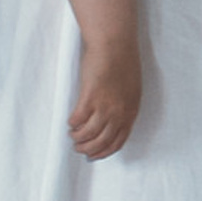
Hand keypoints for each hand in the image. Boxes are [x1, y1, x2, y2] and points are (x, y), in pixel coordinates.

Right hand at [68, 34, 141, 157]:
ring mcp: (105, 106)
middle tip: (79, 148)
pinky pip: (77, 120)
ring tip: (73, 135)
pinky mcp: (90, 97)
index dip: (104, 152)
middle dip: (88, 149)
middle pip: (101, 142)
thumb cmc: (123, 63)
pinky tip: (70, 122)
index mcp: (131, 111)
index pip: (118, 141)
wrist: (114, 44)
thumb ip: (123, 106)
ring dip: (78, 139)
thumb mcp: (131, 90)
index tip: (94, 155)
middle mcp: (119, 112)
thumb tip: (112, 121)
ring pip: (88, 134)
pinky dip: (72, 124)